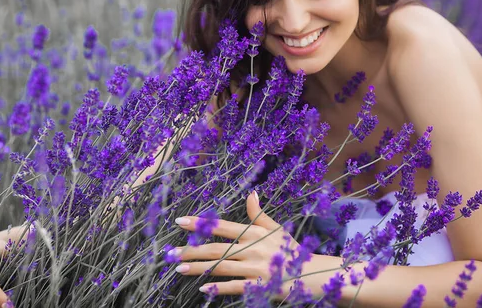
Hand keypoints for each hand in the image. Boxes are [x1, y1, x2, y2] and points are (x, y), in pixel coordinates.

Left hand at [170, 191, 300, 296]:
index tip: (181, 221)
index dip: (201, 223)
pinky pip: (235, 287)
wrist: (311, 274)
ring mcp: (255, 268)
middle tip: (170, 253)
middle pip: (216, 249)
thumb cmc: (291, 250)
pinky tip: (203, 288)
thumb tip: (251, 193)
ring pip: (221, 268)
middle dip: (192, 250)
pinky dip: (219, 288)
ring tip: (178, 269)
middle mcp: (252, 249)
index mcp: (254, 233)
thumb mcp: (276, 228)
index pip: (222, 226)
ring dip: (198, 269)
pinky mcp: (259, 286)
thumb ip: (258, 214)